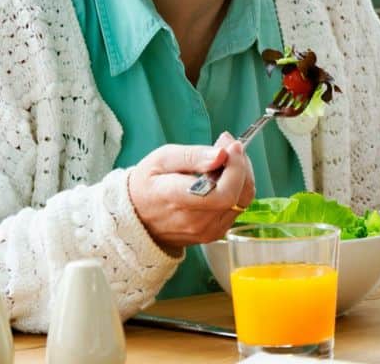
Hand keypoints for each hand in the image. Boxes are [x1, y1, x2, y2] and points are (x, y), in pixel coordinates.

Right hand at [126, 132, 255, 254]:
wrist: (136, 218)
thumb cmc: (148, 184)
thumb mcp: (161, 159)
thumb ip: (193, 156)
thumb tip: (222, 155)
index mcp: (175, 199)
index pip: (221, 192)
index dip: (235, 168)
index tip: (231, 147)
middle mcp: (193, 221)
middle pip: (237, 195)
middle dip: (241, 165)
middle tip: (230, 147)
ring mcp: (205, 231)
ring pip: (243, 200)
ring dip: (242, 175)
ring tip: (227, 159)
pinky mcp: (214, 234)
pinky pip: (238, 208)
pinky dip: (238, 188)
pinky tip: (225, 176)